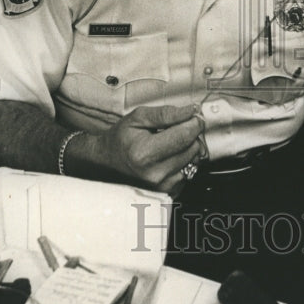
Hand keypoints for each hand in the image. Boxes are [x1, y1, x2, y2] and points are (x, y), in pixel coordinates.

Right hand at [82, 103, 205, 191]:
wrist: (108, 162)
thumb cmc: (122, 138)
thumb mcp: (138, 118)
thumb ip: (166, 113)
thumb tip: (191, 110)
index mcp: (144, 154)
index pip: (184, 136)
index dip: (195, 122)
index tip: (195, 115)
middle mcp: (154, 174)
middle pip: (192, 149)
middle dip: (191, 135)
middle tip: (178, 128)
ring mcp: (161, 187)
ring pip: (194, 161)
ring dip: (188, 149)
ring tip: (170, 143)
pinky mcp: (167, 193)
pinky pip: (189, 173)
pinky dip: (184, 162)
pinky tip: (169, 157)